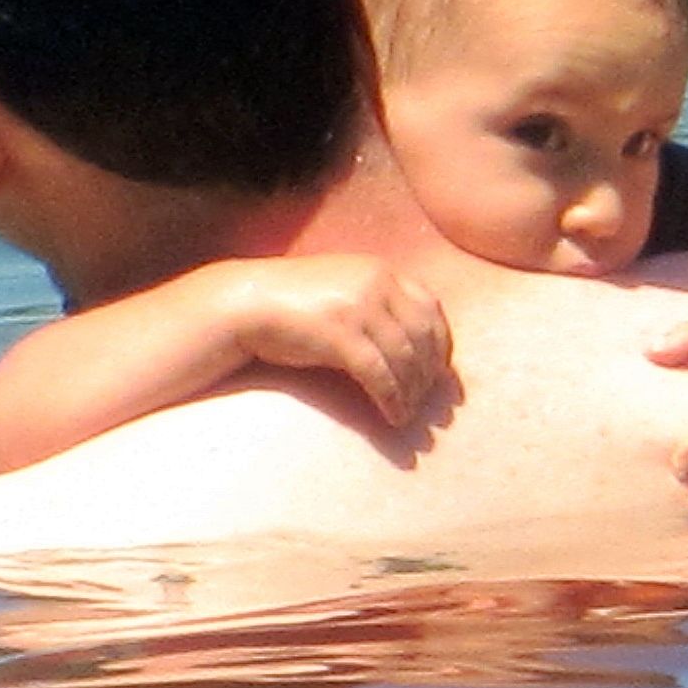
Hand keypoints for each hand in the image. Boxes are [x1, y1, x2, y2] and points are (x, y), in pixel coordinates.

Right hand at [219, 255, 453, 427]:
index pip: (430, 306)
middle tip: (426, 402)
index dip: (441, 342)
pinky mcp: (341, 335)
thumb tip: (405, 339)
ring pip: (405, 358)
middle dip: (429, 373)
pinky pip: (380, 375)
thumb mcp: (341, 289)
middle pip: (423, 335)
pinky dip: (392, 399)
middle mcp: (376, 283)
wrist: (246, 303)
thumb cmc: (292, 302)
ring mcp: (359, 307)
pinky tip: (392, 417)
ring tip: (408, 414)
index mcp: (380, 270)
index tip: (438, 370)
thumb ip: (374, 302)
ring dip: (412, 392)